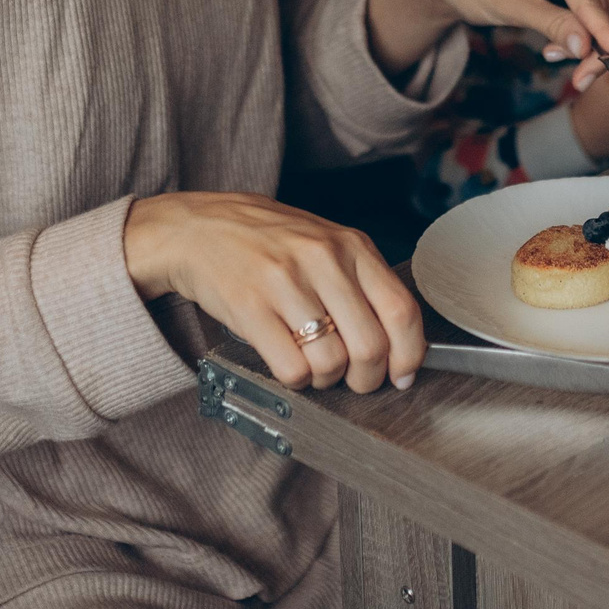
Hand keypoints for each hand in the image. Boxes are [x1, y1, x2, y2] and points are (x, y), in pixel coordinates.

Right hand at [122, 192, 423, 392]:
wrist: (198, 228)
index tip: (403, 375)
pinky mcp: (250, 307)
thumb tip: (400, 342)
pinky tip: (289, 364)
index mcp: (351, 245)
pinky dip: (296, 380)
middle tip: (354, 380)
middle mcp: (323, 260)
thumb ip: (362, 283)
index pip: (401, 309)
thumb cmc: (268, 241)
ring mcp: (285, 282)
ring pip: (331, 363)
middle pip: (370, 346)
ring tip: (315, 368)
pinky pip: (291, 368)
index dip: (410, 353)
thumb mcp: (325, 243)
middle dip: (367, 378)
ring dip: (327, 380)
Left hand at [369, 0, 608, 91]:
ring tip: (553, 55)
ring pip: (605, 11)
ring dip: (589, 42)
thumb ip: (552, 24)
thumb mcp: (511, 8)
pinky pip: (594, 8)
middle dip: (597, 46)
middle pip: (606, 8)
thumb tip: (586, 47)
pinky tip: (558, 46)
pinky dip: (583, 32)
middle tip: (578, 80)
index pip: (592, 2)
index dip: (606, 36)